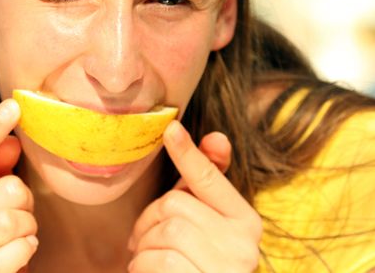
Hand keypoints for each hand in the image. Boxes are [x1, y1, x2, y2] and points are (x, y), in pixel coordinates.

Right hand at [0, 99, 37, 272]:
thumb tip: (12, 141)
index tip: (14, 104)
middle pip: (9, 188)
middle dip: (26, 201)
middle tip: (19, 215)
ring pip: (14, 218)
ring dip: (28, 227)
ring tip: (17, 237)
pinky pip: (17, 251)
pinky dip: (25, 250)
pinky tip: (17, 254)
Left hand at [128, 121, 261, 272]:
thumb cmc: (201, 260)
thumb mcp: (208, 222)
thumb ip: (208, 185)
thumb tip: (216, 136)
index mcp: (245, 221)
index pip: (210, 180)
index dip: (188, 154)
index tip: (171, 129)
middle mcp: (243, 245)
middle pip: (174, 206)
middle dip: (148, 220)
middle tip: (143, 237)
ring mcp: (225, 269)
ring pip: (163, 233)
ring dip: (143, 247)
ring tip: (148, 258)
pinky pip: (157, 262)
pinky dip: (142, 266)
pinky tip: (149, 272)